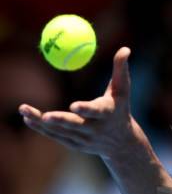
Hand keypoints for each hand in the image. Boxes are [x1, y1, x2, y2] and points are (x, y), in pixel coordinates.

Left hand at [19, 47, 135, 159]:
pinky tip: (28, 118)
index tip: (74, 105)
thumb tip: (125, 48)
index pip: (97, 112)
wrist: (120, 143)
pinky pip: (55, 135)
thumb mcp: (122, 90)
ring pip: (60, 131)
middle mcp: (95, 129)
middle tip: (45, 115)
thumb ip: (121, 70)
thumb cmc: (120, 108)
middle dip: (60, 120)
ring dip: (41, 122)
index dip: (86, 109)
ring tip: (24, 109)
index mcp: (107, 114)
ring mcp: (84, 139)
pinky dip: (41, 128)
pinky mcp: (74, 144)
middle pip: (76, 125)